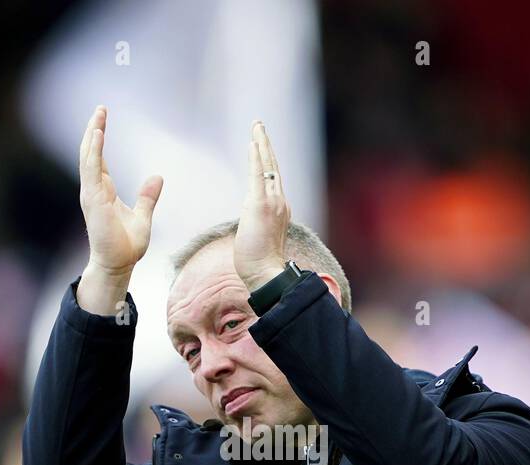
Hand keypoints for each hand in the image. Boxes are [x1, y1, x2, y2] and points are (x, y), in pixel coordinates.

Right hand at [76, 105, 162, 313]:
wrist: (118, 265)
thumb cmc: (127, 246)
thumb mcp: (143, 217)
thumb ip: (147, 197)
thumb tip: (158, 177)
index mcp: (103, 191)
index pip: (98, 158)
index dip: (99, 138)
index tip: (102, 118)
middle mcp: (94, 190)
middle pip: (90, 153)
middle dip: (94, 129)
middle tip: (100, 108)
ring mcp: (91, 194)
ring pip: (88, 157)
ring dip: (92, 135)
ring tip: (99, 115)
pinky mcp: (94, 199)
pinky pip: (92, 170)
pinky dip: (94, 151)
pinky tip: (98, 134)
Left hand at [234, 120, 290, 293]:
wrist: (266, 273)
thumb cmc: (259, 263)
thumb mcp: (258, 237)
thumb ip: (255, 221)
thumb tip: (249, 214)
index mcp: (280, 210)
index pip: (272, 180)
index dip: (266, 161)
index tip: (260, 145)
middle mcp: (280, 202)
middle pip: (273, 167)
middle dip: (266, 144)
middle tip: (259, 125)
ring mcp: (273, 203)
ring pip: (268, 166)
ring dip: (262, 144)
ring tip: (256, 126)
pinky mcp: (261, 205)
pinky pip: (259, 175)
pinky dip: (257, 158)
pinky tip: (253, 143)